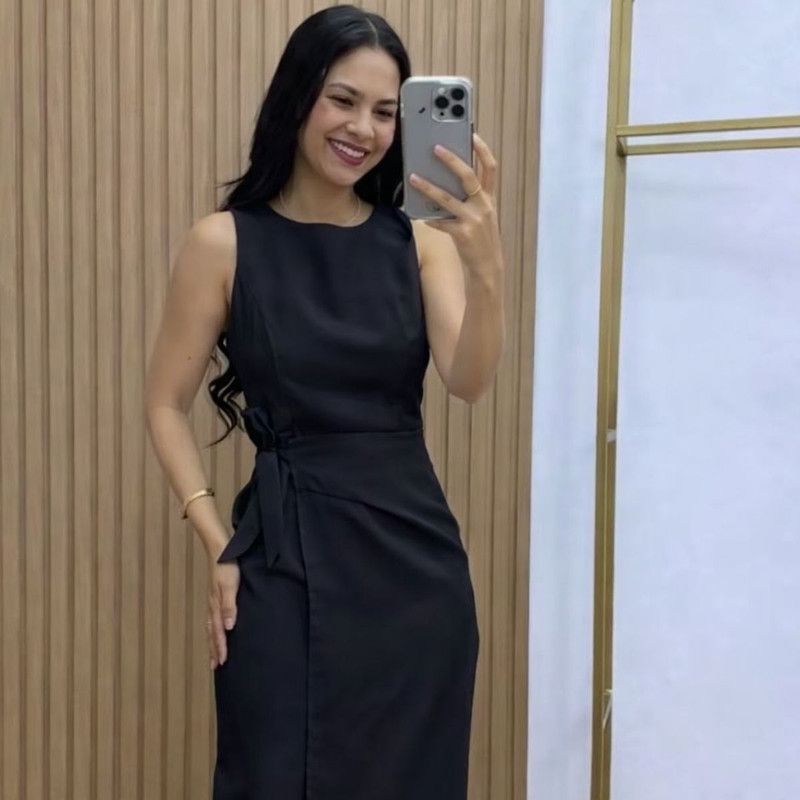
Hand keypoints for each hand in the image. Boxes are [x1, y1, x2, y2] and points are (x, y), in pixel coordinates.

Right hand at [207, 554, 239, 669]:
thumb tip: (228, 628)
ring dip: (212, 642)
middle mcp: (212, 606)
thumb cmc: (227, 567)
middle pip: (211, 632)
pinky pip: (211, 618)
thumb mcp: (230, 586)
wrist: (220, 550)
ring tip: (214, 655)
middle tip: (215, 666)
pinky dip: (212, 629)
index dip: (220, 647)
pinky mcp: (214, 596)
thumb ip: (229, 606)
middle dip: (214, 649)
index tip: (222, 662)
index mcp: (216, 606)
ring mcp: (212, 601)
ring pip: (210, 627)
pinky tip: (215, 631)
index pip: (218, 632)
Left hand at [408, 132, 502, 274]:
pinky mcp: (462, 234)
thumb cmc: (481, 237)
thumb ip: (469, 198)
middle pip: (469, 176)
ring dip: (428, 187)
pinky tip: (419, 216)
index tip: (471, 133)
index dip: (482, 149)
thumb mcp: (482, 215)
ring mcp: (473, 220)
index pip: (490, 167)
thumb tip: (445, 181)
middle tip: (435, 147)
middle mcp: (484, 205)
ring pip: (447, 198)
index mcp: (489, 198)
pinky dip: (429, 218)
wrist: (489, 265)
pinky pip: (441, 222)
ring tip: (413, 178)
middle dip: (452, 160)